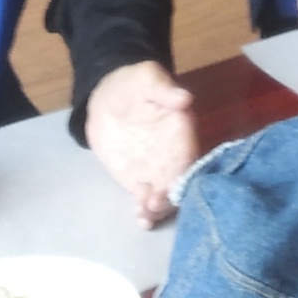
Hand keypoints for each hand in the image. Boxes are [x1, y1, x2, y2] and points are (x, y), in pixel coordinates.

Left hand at [84, 61, 199, 225]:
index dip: (183, 172)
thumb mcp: (146, 78)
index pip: (189, 155)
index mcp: (181, 130)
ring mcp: (157, 170)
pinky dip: (146, 212)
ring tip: (145, 216)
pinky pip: (147, 199)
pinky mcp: (139, 180)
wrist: (108, 99)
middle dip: (170, 197)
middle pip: (179, 182)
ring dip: (159, 209)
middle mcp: (174, 155)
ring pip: (165, 196)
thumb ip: (163, 89)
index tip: (173, 185)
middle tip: (154, 204)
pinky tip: (141, 219)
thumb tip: (185, 98)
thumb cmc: (132, 85)